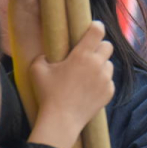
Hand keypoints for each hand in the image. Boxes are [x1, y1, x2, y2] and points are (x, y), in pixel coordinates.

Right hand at [28, 21, 114, 147]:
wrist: (61, 120)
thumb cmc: (48, 94)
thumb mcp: (37, 70)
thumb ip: (42, 56)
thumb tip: (45, 55)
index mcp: (82, 55)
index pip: (98, 30)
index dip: (96, 27)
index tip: (92, 29)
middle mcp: (97, 64)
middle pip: (108, 46)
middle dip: (99, 47)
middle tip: (89, 54)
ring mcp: (105, 79)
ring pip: (109, 64)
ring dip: (101, 65)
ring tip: (88, 74)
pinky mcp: (109, 92)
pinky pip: (109, 81)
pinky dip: (102, 82)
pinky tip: (89, 88)